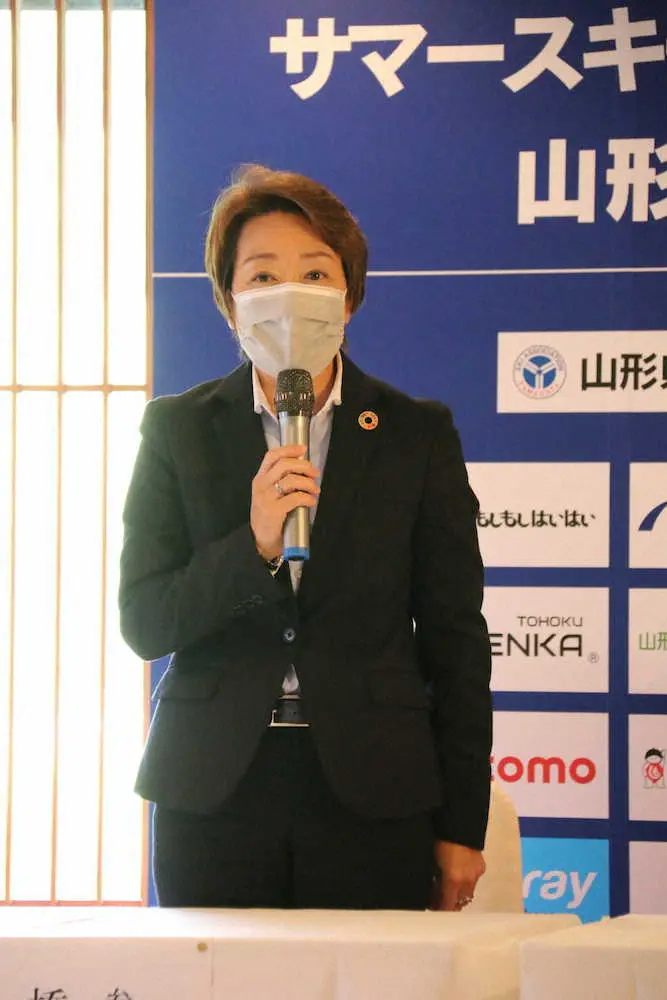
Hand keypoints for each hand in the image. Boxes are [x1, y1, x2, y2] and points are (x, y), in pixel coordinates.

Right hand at [250, 445, 319, 560]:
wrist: (261, 540)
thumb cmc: (269, 516)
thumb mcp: (269, 494)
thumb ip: (280, 481)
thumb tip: (303, 469)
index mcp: (260, 478)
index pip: (272, 456)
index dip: (289, 449)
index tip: (303, 449)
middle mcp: (261, 485)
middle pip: (284, 465)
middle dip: (304, 466)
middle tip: (315, 473)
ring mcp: (266, 498)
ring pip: (291, 480)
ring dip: (308, 483)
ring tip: (315, 489)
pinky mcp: (274, 511)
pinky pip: (295, 498)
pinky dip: (307, 498)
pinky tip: (311, 501)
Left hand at [431, 841, 485, 910]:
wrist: (459, 825)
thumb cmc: (441, 841)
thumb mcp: (433, 863)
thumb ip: (435, 881)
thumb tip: (434, 891)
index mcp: (453, 880)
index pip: (448, 905)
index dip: (440, 909)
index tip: (433, 908)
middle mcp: (467, 880)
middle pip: (460, 903)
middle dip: (450, 903)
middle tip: (439, 900)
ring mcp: (476, 874)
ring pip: (468, 894)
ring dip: (459, 895)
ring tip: (449, 890)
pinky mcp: (481, 868)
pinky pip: (473, 882)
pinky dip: (466, 883)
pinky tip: (459, 878)